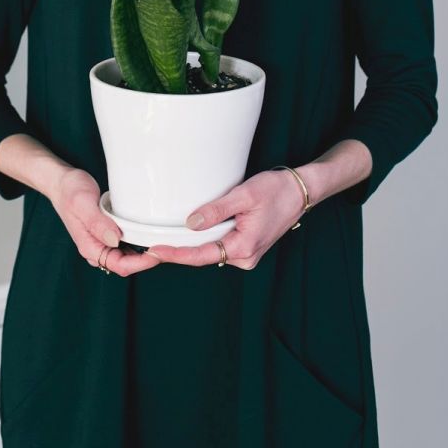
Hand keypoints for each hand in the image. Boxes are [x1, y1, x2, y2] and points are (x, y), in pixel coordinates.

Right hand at [49, 168, 161, 277]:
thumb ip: (97, 223)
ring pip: (130, 255)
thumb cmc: (69, 191)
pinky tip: (152, 232)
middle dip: (149, 259)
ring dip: (147, 251)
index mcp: (91, 248)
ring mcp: (104, 241)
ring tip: (166, 241)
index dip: (142, 263)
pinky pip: (128, 243)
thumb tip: (115, 240)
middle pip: (129, 264)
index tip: (158, 252)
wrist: (62, 182)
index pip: (121, 265)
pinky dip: (141, 240)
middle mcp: (98, 248)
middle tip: (170, 247)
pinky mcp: (109, 232)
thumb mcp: (83, 203)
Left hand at [145, 169, 307, 268]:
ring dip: (188, 247)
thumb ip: (216, 210)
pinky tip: (186, 235)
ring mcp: (245, 254)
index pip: (201, 255)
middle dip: (176, 253)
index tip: (153, 251)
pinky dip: (202, 242)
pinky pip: (218, 247)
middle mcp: (244, 257)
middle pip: (202, 257)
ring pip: (209, 252)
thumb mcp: (244, 195)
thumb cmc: (276, 190)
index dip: (175, 254)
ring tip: (160, 242)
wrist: (300, 192)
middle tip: (147, 249)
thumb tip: (190, 223)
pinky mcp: (245, 247)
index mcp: (244, 247)